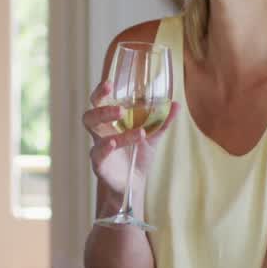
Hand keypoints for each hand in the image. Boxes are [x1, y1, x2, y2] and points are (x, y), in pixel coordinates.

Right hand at [82, 81, 178, 195]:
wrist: (134, 184)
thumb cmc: (137, 157)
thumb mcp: (153, 137)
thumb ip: (162, 121)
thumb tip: (176, 104)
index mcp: (110, 122)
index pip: (99, 102)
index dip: (101, 92)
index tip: (109, 83)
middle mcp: (101, 133)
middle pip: (90, 116)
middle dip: (103, 109)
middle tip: (121, 110)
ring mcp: (98, 148)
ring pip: (95, 133)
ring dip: (109, 129)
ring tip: (131, 128)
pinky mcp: (100, 165)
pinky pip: (97, 154)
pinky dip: (105, 148)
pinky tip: (113, 143)